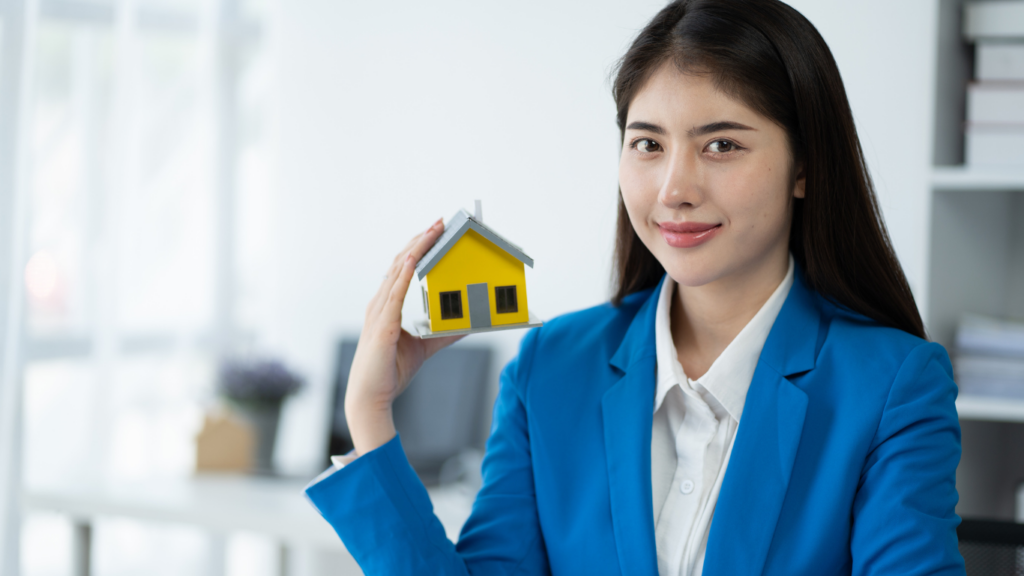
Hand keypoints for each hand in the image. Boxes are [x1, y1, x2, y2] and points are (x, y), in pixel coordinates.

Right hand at [344, 218, 463, 455]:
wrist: (371, 397)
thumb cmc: (390, 371)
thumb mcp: (425, 348)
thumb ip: (444, 334)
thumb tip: (468, 324)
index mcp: (387, 305)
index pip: (403, 267)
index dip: (419, 247)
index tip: (435, 231)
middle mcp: (380, 303)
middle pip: (400, 261)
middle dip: (421, 240)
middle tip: (440, 222)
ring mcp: (379, 312)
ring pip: (398, 271)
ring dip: (416, 248)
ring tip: (433, 231)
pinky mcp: (382, 325)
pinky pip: (394, 294)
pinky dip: (404, 274)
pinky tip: (414, 259)